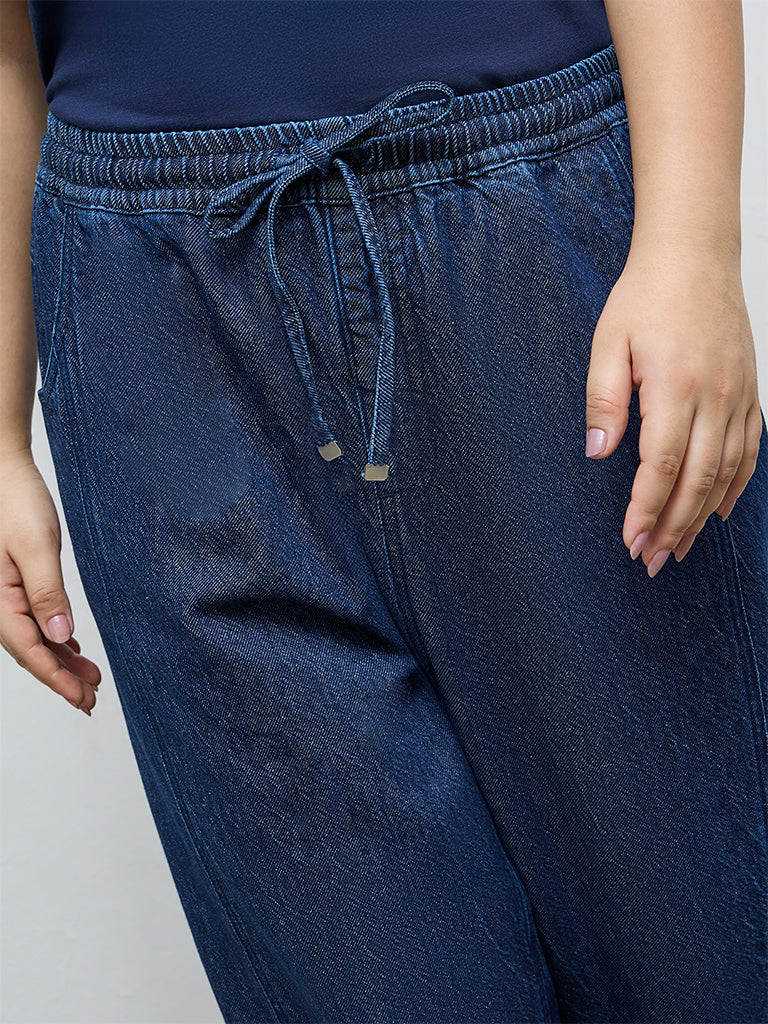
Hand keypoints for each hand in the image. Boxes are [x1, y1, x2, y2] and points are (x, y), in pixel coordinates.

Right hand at [0, 452, 100, 712]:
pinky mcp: (10, 581)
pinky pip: (29, 618)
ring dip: (59, 658)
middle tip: (93, 698)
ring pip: (32, 636)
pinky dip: (51, 636)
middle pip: (30, 651)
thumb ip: (47, 592)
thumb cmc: (14, 501)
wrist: (1, 469)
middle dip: (61, 677)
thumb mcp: (36, 545)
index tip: (84, 699)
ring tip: (89, 677)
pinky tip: (68, 644)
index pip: (30, 651)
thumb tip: (59, 635)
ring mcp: (1, 592)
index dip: (57, 679)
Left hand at [584, 236, 761, 577]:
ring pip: (726, 472)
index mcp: (675, 387)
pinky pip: (749, 451)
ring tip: (678, 549)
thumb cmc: (646, 297)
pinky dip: (734, 486)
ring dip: (700, 516)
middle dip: (672, 526)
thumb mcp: (607, 344)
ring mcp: (739, 396)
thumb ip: (604, 400)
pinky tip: (715, 511)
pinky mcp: (750, 392)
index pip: (661, 466)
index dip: (646, 509)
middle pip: (697, 479)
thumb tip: (598, 452)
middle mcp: (715, 397)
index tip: (630, 540)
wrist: (695, 256)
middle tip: (651, 561)